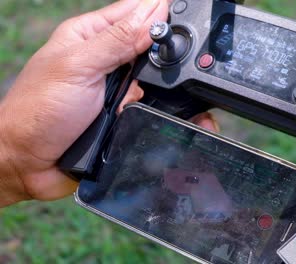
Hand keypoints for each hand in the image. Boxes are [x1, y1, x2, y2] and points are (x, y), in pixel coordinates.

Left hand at [0, 0, 217, 206]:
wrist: (29, 163)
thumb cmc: (38, 111)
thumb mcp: (78, 66)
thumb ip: (117, 41)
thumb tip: (154, 14)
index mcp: (91, 36)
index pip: (134, 13)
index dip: (160, 15)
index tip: (185, 21)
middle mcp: (107, 60)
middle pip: (151, 47)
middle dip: (170, 53)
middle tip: (192, 58)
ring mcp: (118, 88)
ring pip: (157, 78)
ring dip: (169, 84)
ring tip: (190, 87)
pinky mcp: (126, 113)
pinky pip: (154, 105)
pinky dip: (166, 109)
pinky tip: (183, 112)